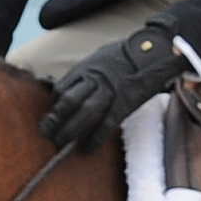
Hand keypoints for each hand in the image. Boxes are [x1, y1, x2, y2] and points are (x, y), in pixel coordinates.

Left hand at [38, 19, 197, 153]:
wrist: (154, 52)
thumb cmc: (127, 55)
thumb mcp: (100, 57)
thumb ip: (87, 72)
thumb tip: (73, 87)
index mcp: (87, 67)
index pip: (61, 87)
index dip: (54, 103)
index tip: (52, 114)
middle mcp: (95, 79)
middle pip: (68, 102)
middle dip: (55, 120)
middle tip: (46, 133)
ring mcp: (110, 91)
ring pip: (84, 113)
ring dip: (70, 130)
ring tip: (60, 142)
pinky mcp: (125, 103)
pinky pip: (106, 123)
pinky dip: (95, 138)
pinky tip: (86, 149)